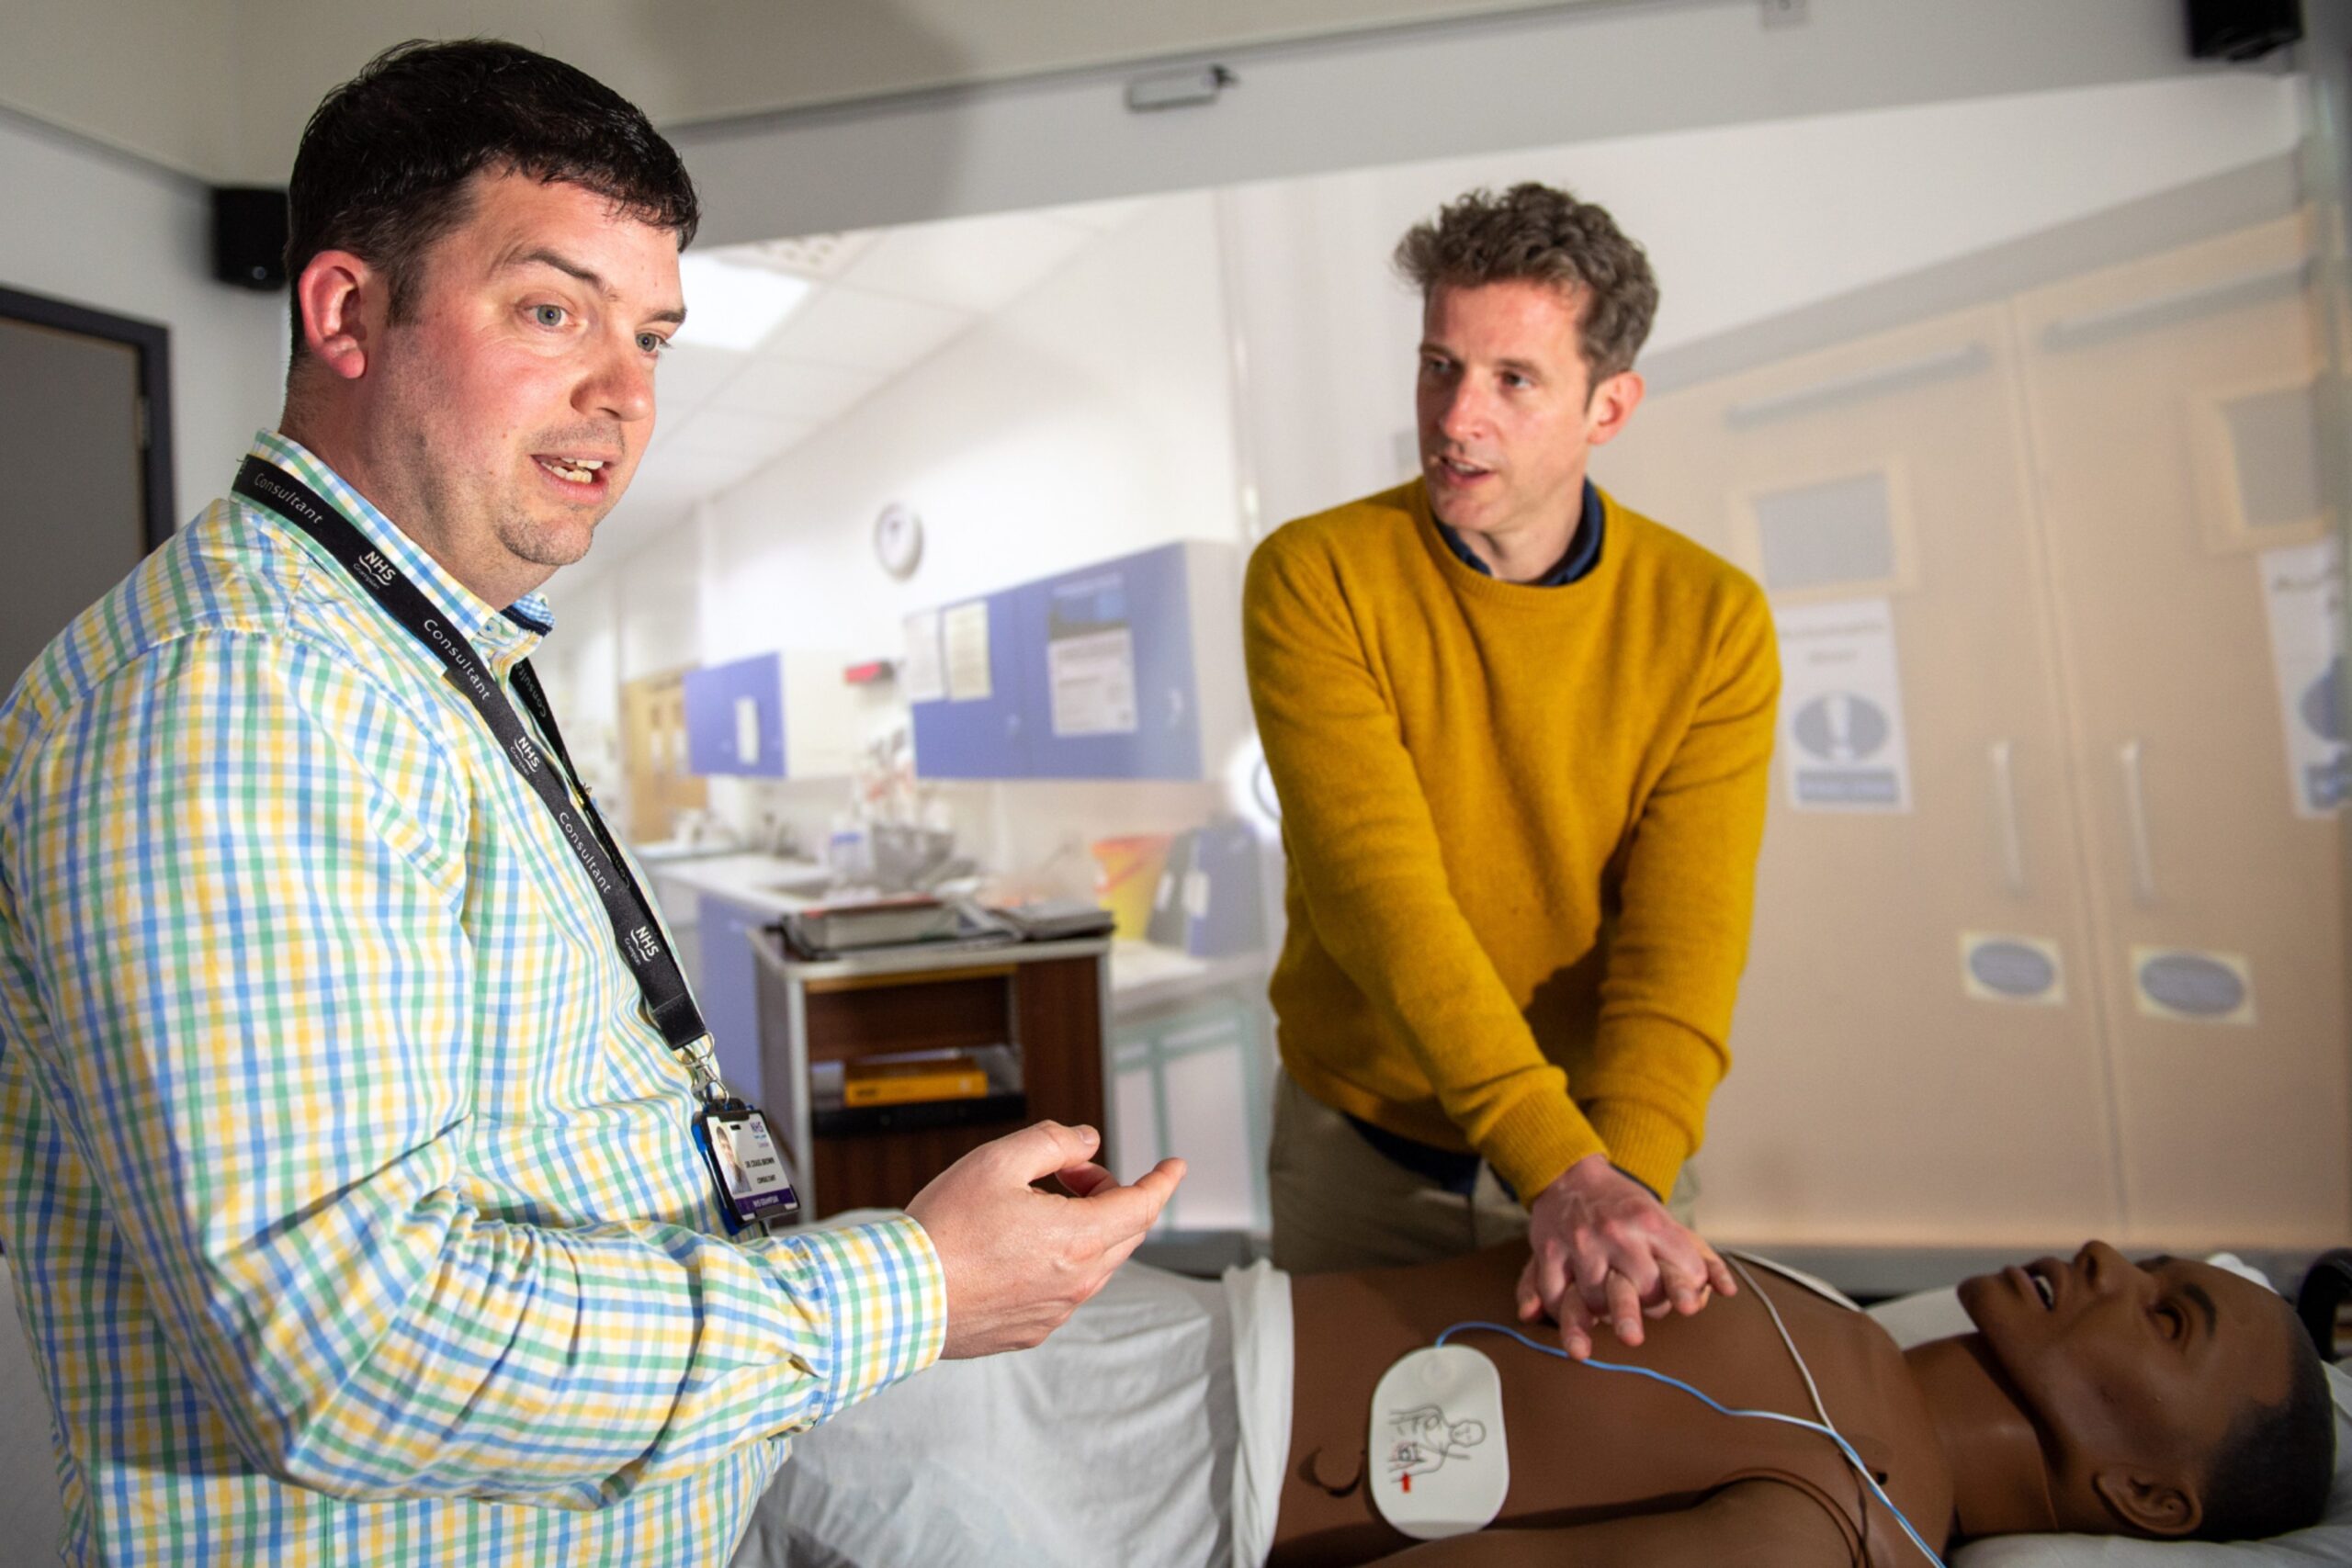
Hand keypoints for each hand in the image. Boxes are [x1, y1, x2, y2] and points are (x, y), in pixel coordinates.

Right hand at [906, 1120, 1183, 1359]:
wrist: (901, 1297)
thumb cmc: (946, 1229)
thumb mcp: (1000, 1160)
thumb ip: (1055, 1142)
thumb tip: (1087, 1142)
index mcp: (1079, 1238)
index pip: (1144, 1206)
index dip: (1163, 1181)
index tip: (1174, 1166)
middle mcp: (1077, 1282)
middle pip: (1124, 1232)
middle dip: (1109, 1194)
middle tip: (1069, 1174)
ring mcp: (1055, 1311)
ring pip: (1096, 1262)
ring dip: (1085, 1227)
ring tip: (1036, 1206)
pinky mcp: (1032, 1330)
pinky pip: (1066, 1290)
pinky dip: (1061, 1260)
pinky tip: (1017, 1246)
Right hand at [1514, 1153, 1734, 1359]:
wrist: (1570, 1173)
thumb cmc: (1623, 1205)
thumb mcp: (1662, 1220)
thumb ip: (1700, 1256)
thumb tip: (1728, 1291)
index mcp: (1651, 1222)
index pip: (1683, 1270)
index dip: (1686, 1291)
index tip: (1687, 1305)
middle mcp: (1618, 1233)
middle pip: (1641, 1290)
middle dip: (1642, 1311)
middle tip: (1635, 1335)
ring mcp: (1582, 1244)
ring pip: (1596, 1300)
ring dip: (1600, 1316)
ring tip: (1597, 1333)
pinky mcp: (1551, 1252)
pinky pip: (1557, 1295)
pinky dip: (1562, 1313)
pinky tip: (1570, 1317)